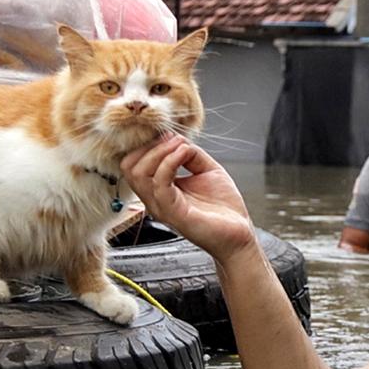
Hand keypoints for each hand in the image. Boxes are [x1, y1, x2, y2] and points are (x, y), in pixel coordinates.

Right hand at [121, 134, 254, 260]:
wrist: (239, 234)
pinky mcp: (174, 213)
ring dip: (160, 151)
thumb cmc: (223, 208)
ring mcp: (162, 207)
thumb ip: (190, 153)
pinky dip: (170, 162)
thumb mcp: (207, 170)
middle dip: (150, 146)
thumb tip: (178, 140)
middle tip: (174, 139)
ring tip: (181, 146)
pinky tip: (185, 153)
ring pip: (138, 174)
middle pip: (129, 167)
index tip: (170, 135)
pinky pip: (160, 184)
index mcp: (159, 189)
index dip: (148, 144)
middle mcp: (155, 199)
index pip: (134, 163)